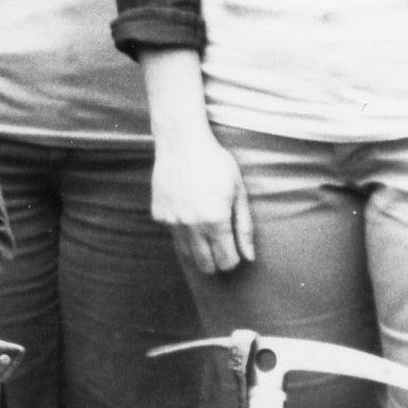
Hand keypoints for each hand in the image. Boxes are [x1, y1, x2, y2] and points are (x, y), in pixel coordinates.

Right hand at [153, 120, 253, 274]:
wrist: (182, 143)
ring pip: (187, 255)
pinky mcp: (159, 214)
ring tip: (206, 234)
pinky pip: (173, 235)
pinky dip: (183, 232)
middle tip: (222, 247)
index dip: (234, 259)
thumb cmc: (216, 164)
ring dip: (199, 251)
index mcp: (216, 220)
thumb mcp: (238, 192)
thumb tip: (249, 257)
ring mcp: (172, 221)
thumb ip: (244, 228)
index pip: (227, 261)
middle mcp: (192, 225)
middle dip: (217, 262)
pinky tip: (189, 213)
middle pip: (206, 265)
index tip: (235, 250)